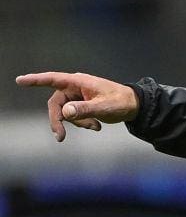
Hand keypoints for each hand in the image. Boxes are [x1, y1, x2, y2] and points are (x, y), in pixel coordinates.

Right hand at [15, 72, 139, 141]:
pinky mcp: (81, 105)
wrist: (134, 106)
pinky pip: (73, 117)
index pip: (53, 79)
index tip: (20, 80)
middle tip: (60, 137)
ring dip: (78, 123)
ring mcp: (77, 97)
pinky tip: (97, 126)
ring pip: (65, 113)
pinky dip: (83, 123)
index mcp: (78, 82)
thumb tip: (65, 111)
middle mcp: (75, 88)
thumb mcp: (104, 107)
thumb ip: (85, 109)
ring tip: (96, 126)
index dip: (35, 80)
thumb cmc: (121, 102)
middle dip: (58, 121)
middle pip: (55, 105)